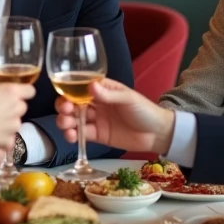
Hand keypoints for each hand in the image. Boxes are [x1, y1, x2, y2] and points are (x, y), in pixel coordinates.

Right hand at [0, 76, 32, 151]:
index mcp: (11, 92)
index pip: (30, 90)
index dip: (23, 91)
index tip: (16, 92)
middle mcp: (16, 109)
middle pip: (22, 107)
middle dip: (12, 106)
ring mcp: (12, 127)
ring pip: (15, 123)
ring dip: (7, 122)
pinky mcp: (6, 142)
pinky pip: (9, 139)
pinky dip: (2, 138)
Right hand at [54, 79, 175, 153]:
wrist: (158, 134)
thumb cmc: (145, 110)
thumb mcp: (128, 99)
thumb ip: (108, 95)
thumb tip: (90, 86)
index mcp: (103, 90)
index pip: (80, 88)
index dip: (69, 92)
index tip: (66, 98)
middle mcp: (96, 103)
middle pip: (73, 103)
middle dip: (64, 107)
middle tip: (65, 113)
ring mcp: (96, 120)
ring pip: (74, 119)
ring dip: (65, 121)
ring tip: (66, 126)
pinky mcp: (98, 135)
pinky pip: (81, 134)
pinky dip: (72, 135)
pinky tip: (71, 136)